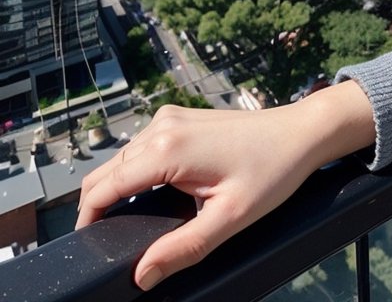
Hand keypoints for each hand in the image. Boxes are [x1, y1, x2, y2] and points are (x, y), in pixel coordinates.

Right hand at [76, 81, 375, 291]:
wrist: (301, 131)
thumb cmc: (271, 172)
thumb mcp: (228, 218)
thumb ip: (182, 249)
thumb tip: (141, 274)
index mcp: (167, 150)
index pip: (104, 187)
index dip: (89, 219)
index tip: (89, 248)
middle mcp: (162, 127)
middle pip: (107, 171)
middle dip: (98, 206)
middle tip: (109, 242)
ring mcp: (171, 118)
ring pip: (123, 158)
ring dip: (116, 188)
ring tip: (128, 223)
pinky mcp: (181, 118)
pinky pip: (142, 147)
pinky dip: (135, 172)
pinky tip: (151, 196)